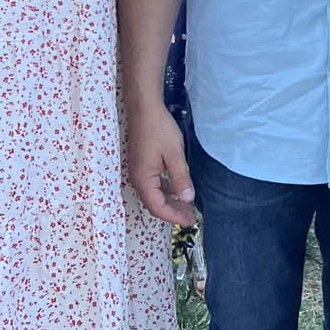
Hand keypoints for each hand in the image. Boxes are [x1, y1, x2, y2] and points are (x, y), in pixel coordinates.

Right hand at [126, 101, 197, 226]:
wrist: (144, 109)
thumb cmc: (159, 129)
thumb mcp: (174, 154)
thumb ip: (180, 178)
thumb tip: (188, 199)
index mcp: (143, 180)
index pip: (157, 208)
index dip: (174, 216)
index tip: (190, 221)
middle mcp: (138, 179)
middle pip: (155, 203)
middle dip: (173, 211)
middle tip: (192, 216)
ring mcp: (139, 172)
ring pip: (155, 194)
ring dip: (171, 201)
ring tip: (188, 205)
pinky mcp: (142, 165)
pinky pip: (154, 184)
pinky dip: (167, 190)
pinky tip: (178, 188)